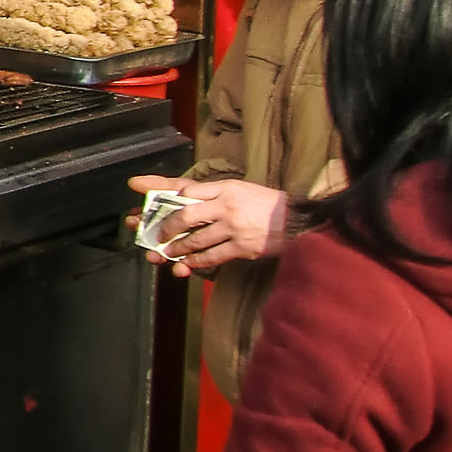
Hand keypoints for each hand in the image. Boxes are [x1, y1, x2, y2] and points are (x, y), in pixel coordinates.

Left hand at [127, 173, 289, 276]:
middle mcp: (227, 207)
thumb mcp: (239, 188)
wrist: (296, 220)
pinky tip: (189, 263)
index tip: (156, 206)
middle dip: (168, 228)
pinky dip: (198, 261)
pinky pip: (214, 256)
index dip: (168, 198)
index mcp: (225, 189)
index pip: (189, 192)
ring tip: (168, 252)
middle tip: (159, 235)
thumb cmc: (265, 203)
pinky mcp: (243, 247)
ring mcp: (234, 229)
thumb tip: (184, 195)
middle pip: (188, 217)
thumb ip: (212, 192)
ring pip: (198, 240)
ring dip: (180, 248)